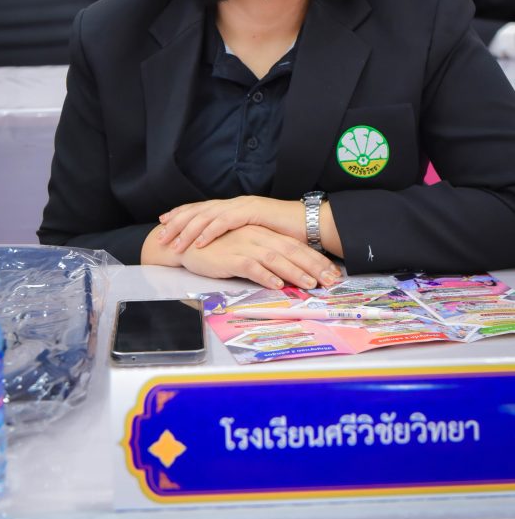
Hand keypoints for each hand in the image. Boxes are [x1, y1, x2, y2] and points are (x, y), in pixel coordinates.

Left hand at [158, 196, 303, 250]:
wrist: (310, 225)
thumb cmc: (286, 235)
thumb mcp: (254, 237)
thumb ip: (238, 238)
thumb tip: (222, 247)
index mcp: (234, 208)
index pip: (202, 209)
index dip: (182, 215)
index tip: (164, 222)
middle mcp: (235, 203)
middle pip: (199, 210)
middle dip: (177, 222)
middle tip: (160, 233)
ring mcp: (243, 206)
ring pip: (207, 215)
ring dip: (188, 229)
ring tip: (173, 241)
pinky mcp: (252, 212)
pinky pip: (225, 222)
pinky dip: (209, 232)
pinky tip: (197, 242)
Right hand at [178, 225, 339, 289]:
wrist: (187, 244)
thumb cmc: (218, 248)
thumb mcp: (246, 248)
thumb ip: (267, 256)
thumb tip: (290, 273)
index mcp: (263, 233)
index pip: (295, 245)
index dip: (315, 259)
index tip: (332, 273)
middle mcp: (257, 236)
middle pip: (291, 250)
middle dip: (313, 266)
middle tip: (331, 280)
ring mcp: (244, 244)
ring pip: (275, 258)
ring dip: (295, 272)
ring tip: (310, 284)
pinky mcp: (230, 256)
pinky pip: (251, 266)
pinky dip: (266, 275)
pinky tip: (278, 284)